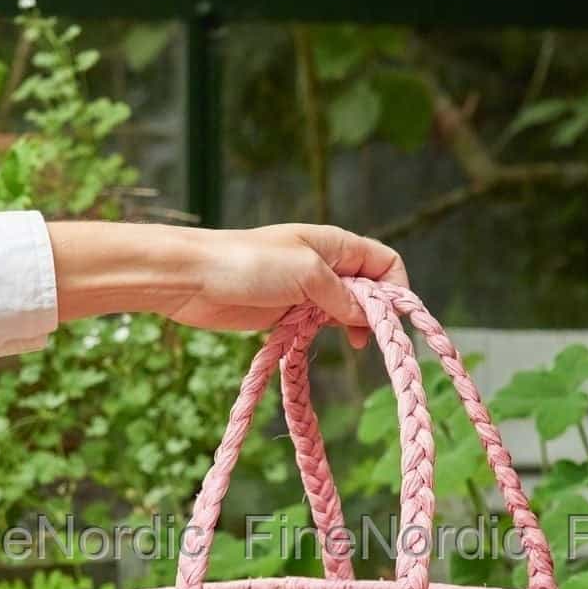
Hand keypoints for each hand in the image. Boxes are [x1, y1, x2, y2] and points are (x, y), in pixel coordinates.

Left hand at [47, 220, 406, 343]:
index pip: (385, 262)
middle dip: (373, 314)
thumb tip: (368, 317)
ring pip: (344, 311)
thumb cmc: (247, 264)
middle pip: (369, 290)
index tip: (389, 321)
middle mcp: (325, 265)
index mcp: (334, 245)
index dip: (396, 290)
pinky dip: (322, 336)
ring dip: (347, 327)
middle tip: (362, 338)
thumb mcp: (306, 273)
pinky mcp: (285, 312)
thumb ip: (343, 295)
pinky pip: (317, 325)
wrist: (192, 279)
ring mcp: (305, 290)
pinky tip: (313, 343)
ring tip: (343, 343)